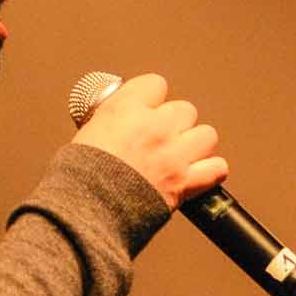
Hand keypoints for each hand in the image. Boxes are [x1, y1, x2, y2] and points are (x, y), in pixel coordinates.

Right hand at [71, 72, 226, 209]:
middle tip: (159, 139)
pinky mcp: (185, 182)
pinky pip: (217, 168)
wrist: (87, 211)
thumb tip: (117, 119)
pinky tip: (197, 174)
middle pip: (184, 110)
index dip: (152, 97)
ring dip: (196, 144)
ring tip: (181, 155)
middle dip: (174, 123)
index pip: (155, 84)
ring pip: (206, 135)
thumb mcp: (86, 133)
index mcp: (126, 110)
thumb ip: (111, 120)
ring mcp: (174, 155)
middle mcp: (155, 127)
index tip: (147, 107)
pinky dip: (210, 172)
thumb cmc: (78, 176)